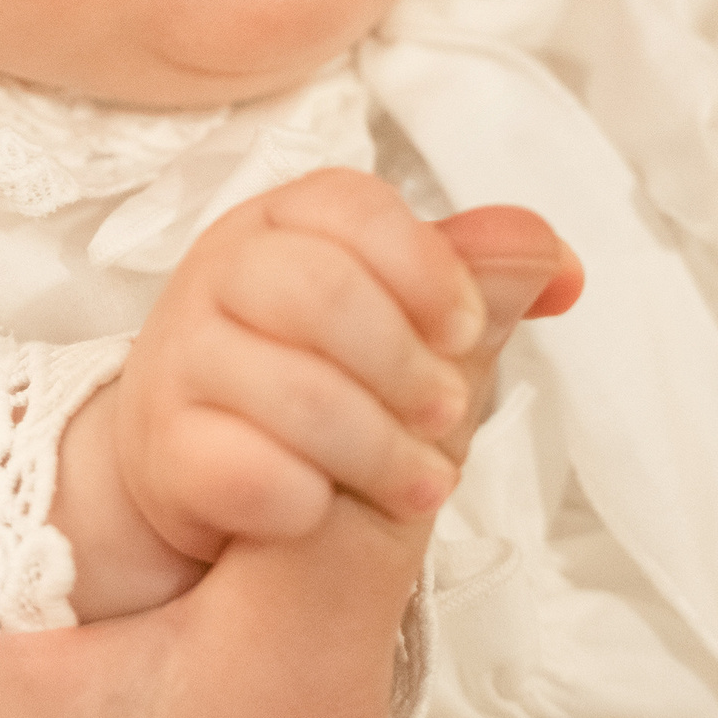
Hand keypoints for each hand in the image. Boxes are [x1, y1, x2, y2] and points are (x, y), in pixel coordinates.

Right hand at [54, 170, 582, 618]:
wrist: (196, 470)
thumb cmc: (316, 381)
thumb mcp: (400, 322)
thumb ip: (475, 281)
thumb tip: (556, 263)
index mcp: (283, 224)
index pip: (350, 206)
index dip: (425, 268)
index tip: (464, 330)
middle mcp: (218, 276)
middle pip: (319, 290)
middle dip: (406, 365)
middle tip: (445, 417)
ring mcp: (180, 363)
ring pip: (293, 390)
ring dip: (379, 450)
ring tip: (419, 483)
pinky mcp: (162, 455)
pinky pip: (245, 470)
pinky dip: (305, 500)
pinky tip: (325, 511)